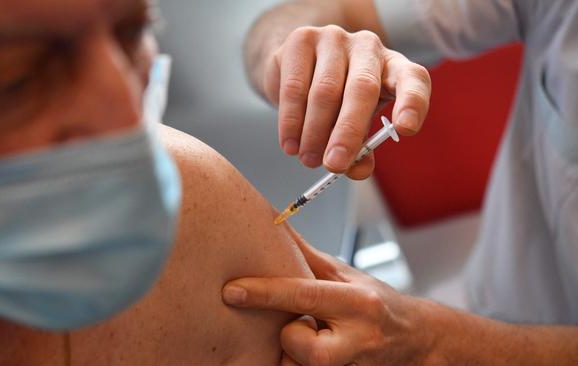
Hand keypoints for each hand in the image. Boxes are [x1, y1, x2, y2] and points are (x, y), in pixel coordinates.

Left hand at [222, 240, 435, 365]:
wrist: (418, 340)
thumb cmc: (375, 303)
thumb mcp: (344, 275)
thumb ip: (306, 257)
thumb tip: (271, 224)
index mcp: (358, 302)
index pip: (304, 295)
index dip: (265, 292)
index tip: (232, 291)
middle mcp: (358, 337)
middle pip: (301, 346)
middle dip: (289, 337)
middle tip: (300, 326)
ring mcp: (353, 364)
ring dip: (296, 354)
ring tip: (315, 338)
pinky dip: (302, 364)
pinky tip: (319, 349)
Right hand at [261, 25, 430, 178]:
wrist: (297, 67)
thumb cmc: (337, 100)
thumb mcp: (357, 124)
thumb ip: (361, 149)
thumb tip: (356, 170)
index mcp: (394, 67)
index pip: (413, 80)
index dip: (412, 103)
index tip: (405, 130)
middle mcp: (368, 47)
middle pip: (362, 88)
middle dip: (347, 132)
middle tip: (334, 165)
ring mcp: (334, 39)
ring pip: (324, 91)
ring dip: (314, 133)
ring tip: (308, 159)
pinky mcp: (301, 40)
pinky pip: (295, 87)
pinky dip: (291, 122)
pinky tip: (290, 144)